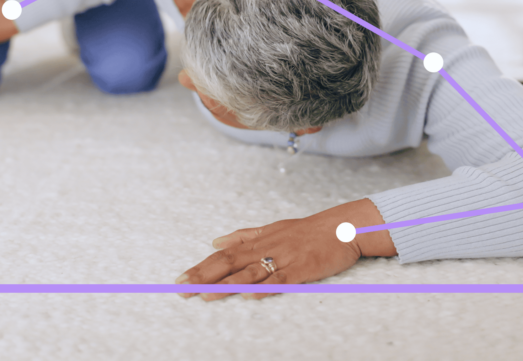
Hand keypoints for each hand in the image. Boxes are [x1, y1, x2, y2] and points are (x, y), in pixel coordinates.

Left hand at [174, 199, 394, 300]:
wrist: (342, 227)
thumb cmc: (306, 230)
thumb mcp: (270, 228)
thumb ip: (242, 236)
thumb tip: (215, 241)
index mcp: (257, 241)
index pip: (222, 255)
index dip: (200, 267)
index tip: (180, 279)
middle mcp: (266, 249)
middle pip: (229, 263)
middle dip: (203, 277)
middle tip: (181, 289)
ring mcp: (283, 259)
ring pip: (250, 273)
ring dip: (227, 285)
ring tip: (206, 295)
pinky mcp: (300, 269)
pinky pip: (280, 280)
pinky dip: (264, 287)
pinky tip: (250, 295)